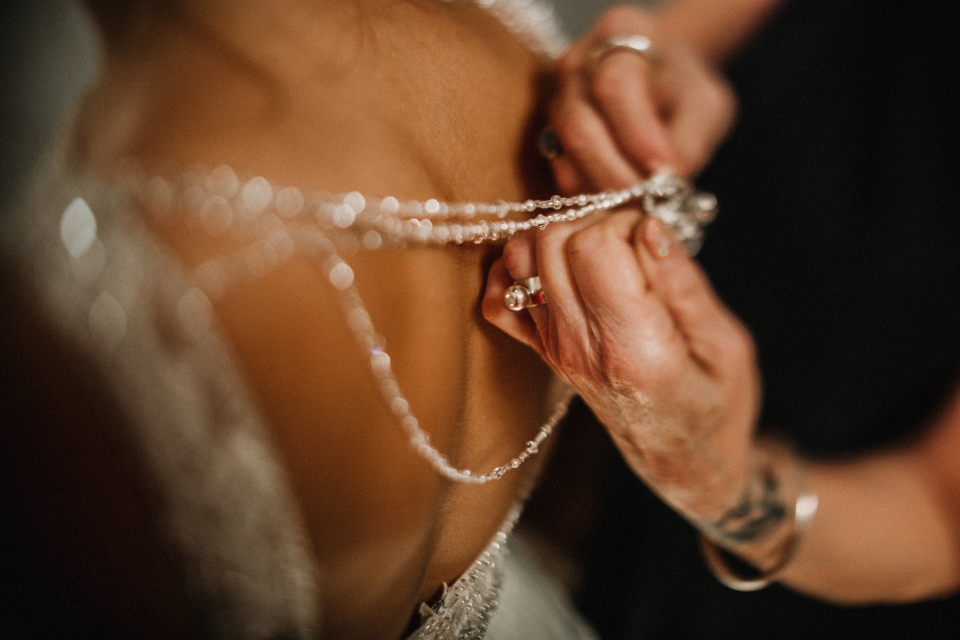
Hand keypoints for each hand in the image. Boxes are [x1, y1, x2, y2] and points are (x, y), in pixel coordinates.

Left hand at [483, 212, 759, 522]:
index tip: (654, 237)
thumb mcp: (725, 344)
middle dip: (593, 222)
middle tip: (630, 240)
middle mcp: (580, 347)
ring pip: (521, 257)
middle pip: (553, 243)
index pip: (593, 248)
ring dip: (558, 236)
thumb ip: (683, 284)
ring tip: (602, 251)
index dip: (625, 222)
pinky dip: (518, 271)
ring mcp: (552, 348)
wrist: (680, 455)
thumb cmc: (715, 401)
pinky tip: (559, 269)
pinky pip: (497, 296)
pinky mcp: (539, 348)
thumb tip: (648, 225)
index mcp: (634, 349)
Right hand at [548, 6, 735, 192]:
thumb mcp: (706, 106)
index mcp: (620, 33)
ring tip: (638, 199)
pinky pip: (559, 171)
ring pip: (565, 154)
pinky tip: (619, 196)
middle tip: (648, 198)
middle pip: (579, 125)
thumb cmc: (684, 90)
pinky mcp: (550, 134)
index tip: (664, 169)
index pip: (616, 86)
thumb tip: (662, 182)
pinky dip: (590, 191)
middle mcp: (577, 62)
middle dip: (615, 173)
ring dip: (602, 187)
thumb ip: (690, 140)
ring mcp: (556, 98)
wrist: (659, 83)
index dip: (638, 134)